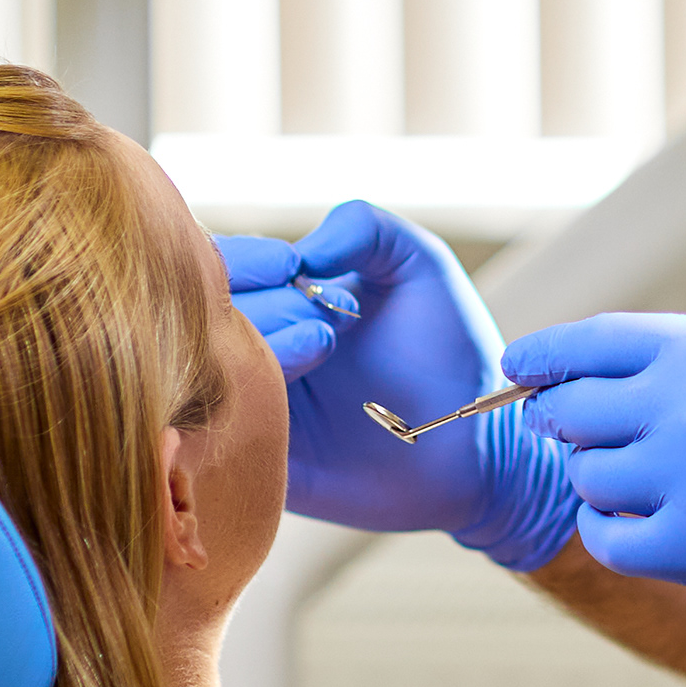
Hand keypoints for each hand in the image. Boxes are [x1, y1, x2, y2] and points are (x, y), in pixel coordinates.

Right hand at [215, 203, 576, 567]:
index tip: (293, 266)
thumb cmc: (449, 349)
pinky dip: (246, 405)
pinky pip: (221, 434)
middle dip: (264, 304)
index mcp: (281, 299)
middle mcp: (258, 348)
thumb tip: (302, 252)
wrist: (477, 438)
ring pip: (211, 371)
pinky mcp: (263, 459)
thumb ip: (363, 227)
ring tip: (323, 345)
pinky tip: (289, 394)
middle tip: (325, 319)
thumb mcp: (419, 264)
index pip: (219, 268)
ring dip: (263, 347)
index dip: (244, 260)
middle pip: (208, 318)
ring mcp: (256, 404)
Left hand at [505, 314, 685, 602]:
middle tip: (583, 433)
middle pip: (571, 411)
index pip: (587, 343)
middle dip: (569, 421)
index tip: (519, 369)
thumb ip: (682, 357)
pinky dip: (613, 530)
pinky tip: (642, 522)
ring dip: (600, 479)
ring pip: (585, 476)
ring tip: (641, 481)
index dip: (542, 358)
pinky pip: (607, 537)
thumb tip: (594, 374)